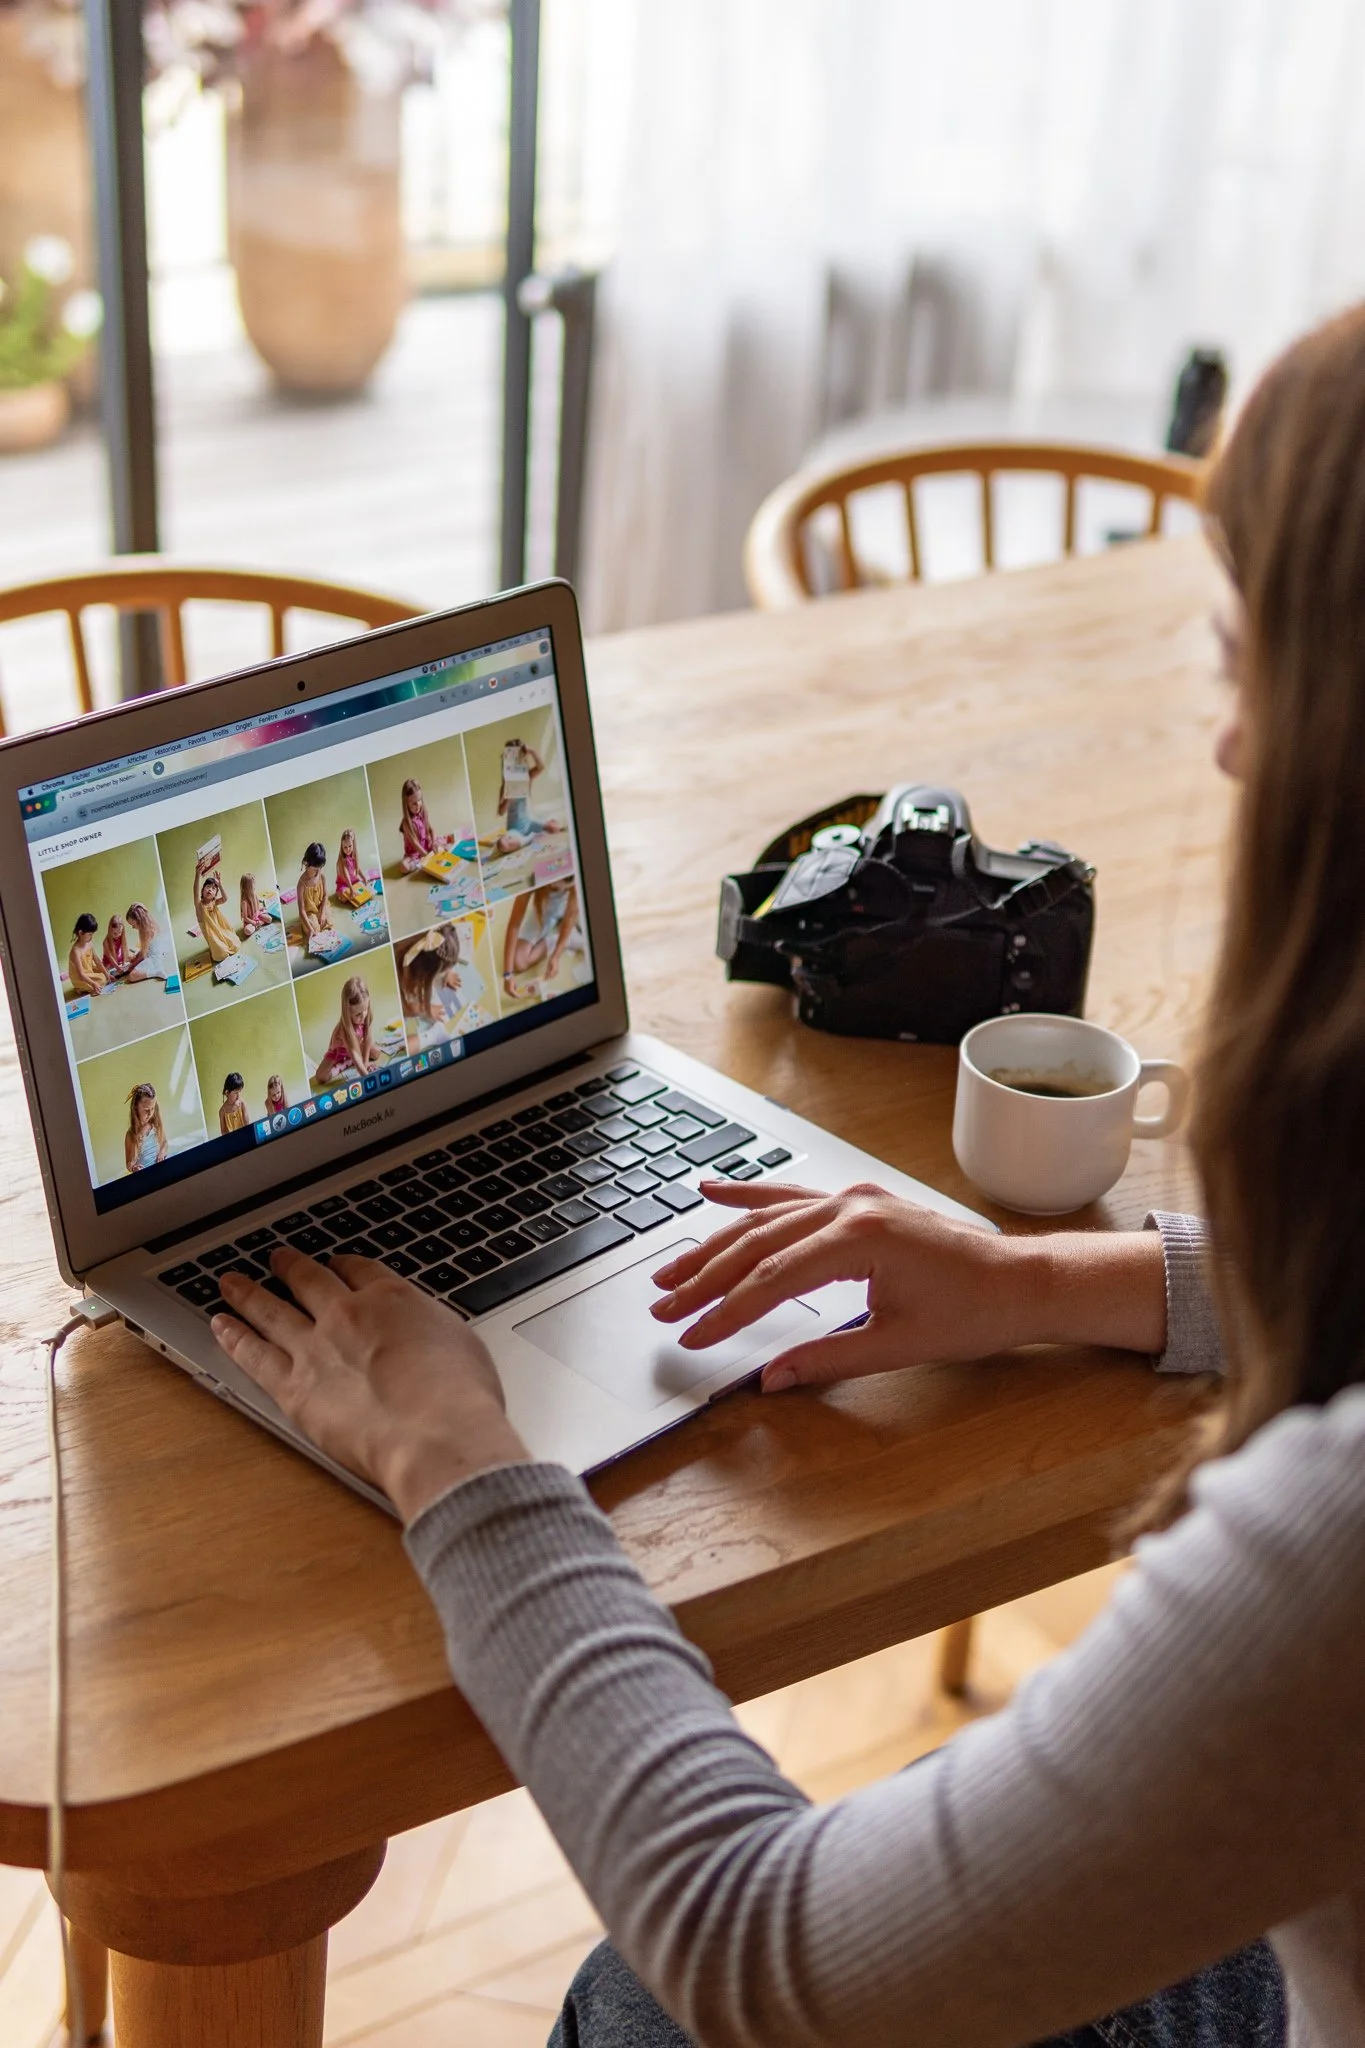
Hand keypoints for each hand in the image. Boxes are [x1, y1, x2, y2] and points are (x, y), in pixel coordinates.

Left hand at [212, 1248, 529, 1521]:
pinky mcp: (293, 1388)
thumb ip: (431, 1332)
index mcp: (392, 1299)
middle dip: (291, 1268)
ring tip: (230, 1282)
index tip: (336, 1264)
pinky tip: (221, 1326)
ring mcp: (315, 1349)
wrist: (435, 1435)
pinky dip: (234, 1338)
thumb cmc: (460, 1399)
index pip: (359, 1270)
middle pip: (309, 1281)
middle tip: (277, 1259)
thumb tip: (424, 1335)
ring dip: (248, 1294)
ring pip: (271, 1310)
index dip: (343, 1265)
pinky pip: (254, 1355)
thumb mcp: (462, 1345)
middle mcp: (347, 1314)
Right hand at [650, 1181, 1167, 1392]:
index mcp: (860, 1239)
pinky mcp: (856, 1202)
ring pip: (766, 1219)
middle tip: (664, 1306)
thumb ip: (826, 1358)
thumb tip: (770, 1379)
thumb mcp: (897, 1345)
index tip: (693, 1336)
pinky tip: (712, 1190)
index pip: (773, 1279)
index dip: (726, 1311)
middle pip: (758, 1245)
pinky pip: (791, 1197)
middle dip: (706, 1278)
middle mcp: (850, 1207)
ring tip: (671, 1269)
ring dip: (715, 1243)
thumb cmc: (972, 1313)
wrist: (1019, 1282)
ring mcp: (852, 1199)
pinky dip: (750, 1195)